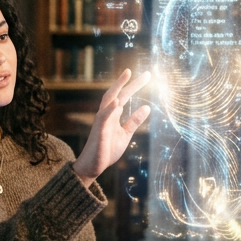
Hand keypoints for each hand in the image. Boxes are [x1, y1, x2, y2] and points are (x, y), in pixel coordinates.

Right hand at [71, 68, 149, 184]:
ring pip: (108, 100)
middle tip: (147, 73)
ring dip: (117, 88)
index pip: (124, 95)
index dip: (134, 85)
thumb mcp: (125, 134)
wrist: (93, 166)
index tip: (147, 75)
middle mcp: (106, 114)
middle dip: (129, 82)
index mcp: (112, 114)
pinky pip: (103, 118)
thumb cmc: (107, 150)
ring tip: (127, 75)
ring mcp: (101, 121)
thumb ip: (134, 121)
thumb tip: (147, 107)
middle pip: (117, 93)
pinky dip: (110, 109)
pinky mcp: (99, 132)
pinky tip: (117, 103)